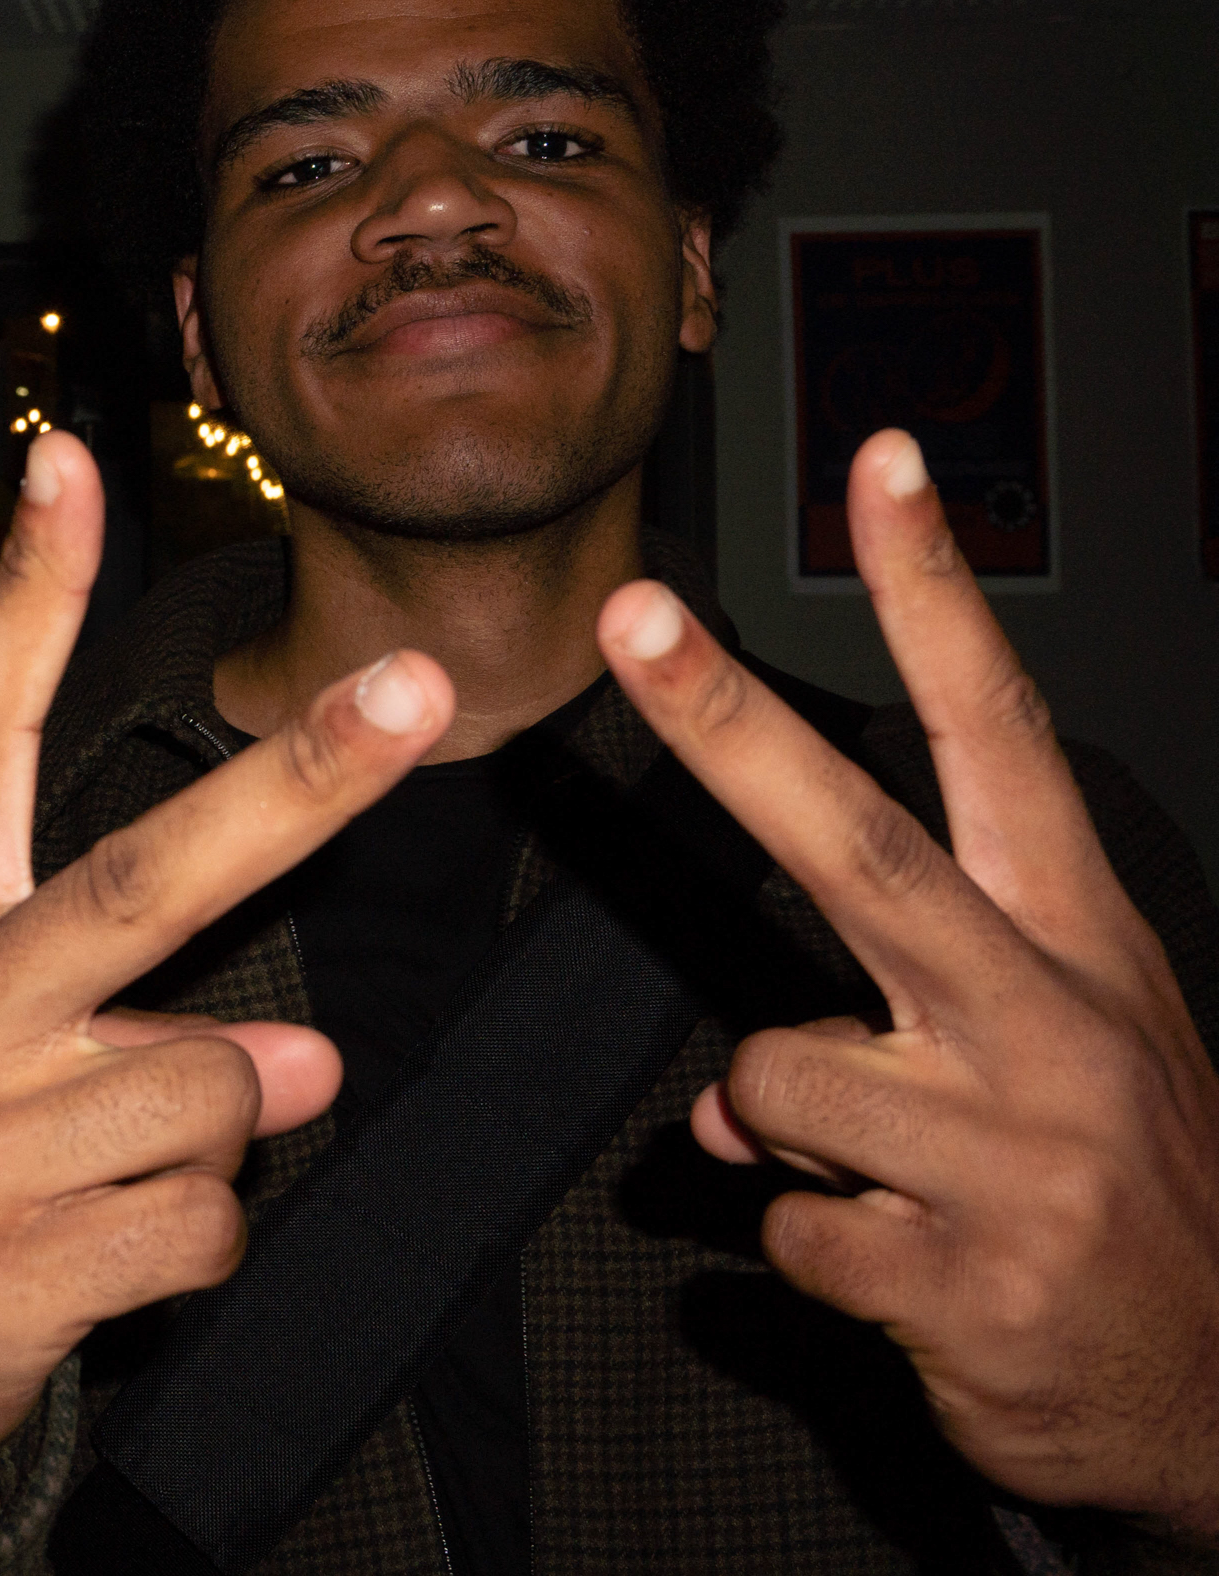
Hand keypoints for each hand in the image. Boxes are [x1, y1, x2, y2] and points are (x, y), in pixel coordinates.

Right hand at [0, 433, 453, 1546]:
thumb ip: (142, 1014)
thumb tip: (309, 1058)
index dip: (26, 597)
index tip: (69, 460)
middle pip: (145, 881)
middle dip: (297, 781)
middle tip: (418, 691)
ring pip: (223, 1093)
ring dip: (222, 1142)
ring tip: (109, 1179)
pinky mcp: (5, 1267)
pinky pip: (209, 1226)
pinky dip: (196, 1246)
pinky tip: (98, 1261)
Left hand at [597, 426, 1218, 1540]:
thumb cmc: (1115, 1194)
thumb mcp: (1044, 1079)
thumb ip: (888, 1034)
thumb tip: (726, 1100)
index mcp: (1080, 943)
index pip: (1002, 733)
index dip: (937, 597)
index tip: (880, 468)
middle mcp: (1053, 1021)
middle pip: (855, 845)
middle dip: (724, 723)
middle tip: (630, 617)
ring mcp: (1020, 1150)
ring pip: (776, 1074)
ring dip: (795, 1133)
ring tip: (905, 1185)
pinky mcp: (972, 1277)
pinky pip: (788, 1225)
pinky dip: (813, 1249)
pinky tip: (916, 1277)